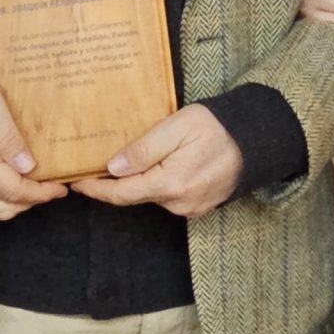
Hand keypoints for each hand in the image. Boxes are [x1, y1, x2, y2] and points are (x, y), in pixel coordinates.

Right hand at [0, 64, 66, 218]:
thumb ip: (6, 133)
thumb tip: (27, 166)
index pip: (12, 190)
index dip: (40, 193)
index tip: (60, 188)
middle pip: (2, 205)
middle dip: (30, 200)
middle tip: (52, 186)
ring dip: (13, 198)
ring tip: (34, 181)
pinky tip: (8, 171)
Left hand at [70, 105, 244, 217]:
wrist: (257, 140)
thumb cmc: (218, 127)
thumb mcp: (178, 127)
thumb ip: (144, 148)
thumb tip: (113, 167)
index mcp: (170, 184)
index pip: (121, 194)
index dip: (96, 189)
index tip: (75, 182)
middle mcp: (179, 203)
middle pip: (135, 195)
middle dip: (114, 182)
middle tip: (94, 163)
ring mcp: (190, 207)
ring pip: (152, 196)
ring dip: (138, 181)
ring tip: (128, 159)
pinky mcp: (199, 206)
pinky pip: (169, 197)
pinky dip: (157, 183)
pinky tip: (157, 166)